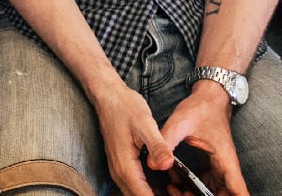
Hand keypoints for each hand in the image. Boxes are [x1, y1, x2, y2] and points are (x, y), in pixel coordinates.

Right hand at [92, 81, 170, 195]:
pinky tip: (163, 188)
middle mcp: (118, 171)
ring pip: (135, 194)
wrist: (108, 96)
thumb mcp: (145, 123)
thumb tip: (167, 164)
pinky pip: (133, 186)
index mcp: (125, 164)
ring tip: (174, 193)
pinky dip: (147, 191)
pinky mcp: (120, 165)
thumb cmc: (125, 107)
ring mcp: (117, 169)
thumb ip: (157, 146)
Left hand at [160, 85, 247, 195]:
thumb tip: (152, 164)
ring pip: (213, 193)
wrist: (209, 98)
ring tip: (173, 190)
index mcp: (225, 160)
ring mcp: (219, 168)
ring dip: (195, 195)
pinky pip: (204, 185)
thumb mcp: (180, 123)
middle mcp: (225, 168)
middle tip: (181, 195)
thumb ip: (166, 142)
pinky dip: (191, 187)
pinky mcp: (211, 166)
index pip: (238, 191)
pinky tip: (174, 182)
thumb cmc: (200, 109)